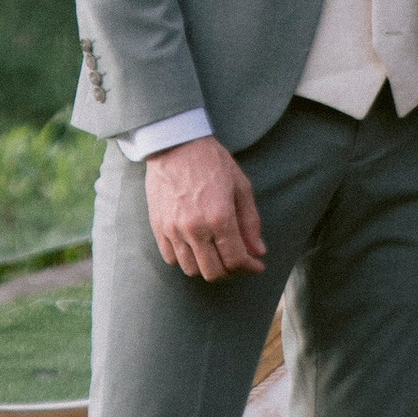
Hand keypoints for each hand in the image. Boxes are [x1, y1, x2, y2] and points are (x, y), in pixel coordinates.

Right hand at [144, 136, 265, 280]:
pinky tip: (196, 248)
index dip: (250, 268)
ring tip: (217, 254)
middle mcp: (195, 229)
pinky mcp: (158, 227)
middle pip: (213, 272)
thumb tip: (258, 251)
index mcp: (219, 218)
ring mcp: (173, 230)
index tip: (257, 265)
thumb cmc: (212, 161)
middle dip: (231, 272)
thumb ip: (250, 222)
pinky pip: (171, 259)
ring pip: (191, 270)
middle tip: (238, 261)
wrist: (176, 144)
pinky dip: (186, 260)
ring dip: (208, 267)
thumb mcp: (241, 186)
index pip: (236, 260)